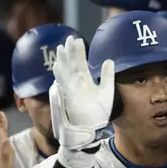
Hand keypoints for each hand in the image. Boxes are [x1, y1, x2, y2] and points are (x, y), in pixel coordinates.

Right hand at [50, 36, 113, 151]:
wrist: (93, 129)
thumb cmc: (99, 113)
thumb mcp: (107, 91)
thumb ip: (107, 76)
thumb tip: (109, 60)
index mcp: (84, 81)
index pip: (80, 62)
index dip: (78, 51)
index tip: (77, 39)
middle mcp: (76, 84)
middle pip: (71, 64)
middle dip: (70, 52)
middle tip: (69, 38)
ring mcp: (71, 90)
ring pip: (64, 72)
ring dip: (62, 60)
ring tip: (61, 48)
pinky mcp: (69, 98)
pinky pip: (63, 85)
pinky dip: (60, 75)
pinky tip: (58, 65)